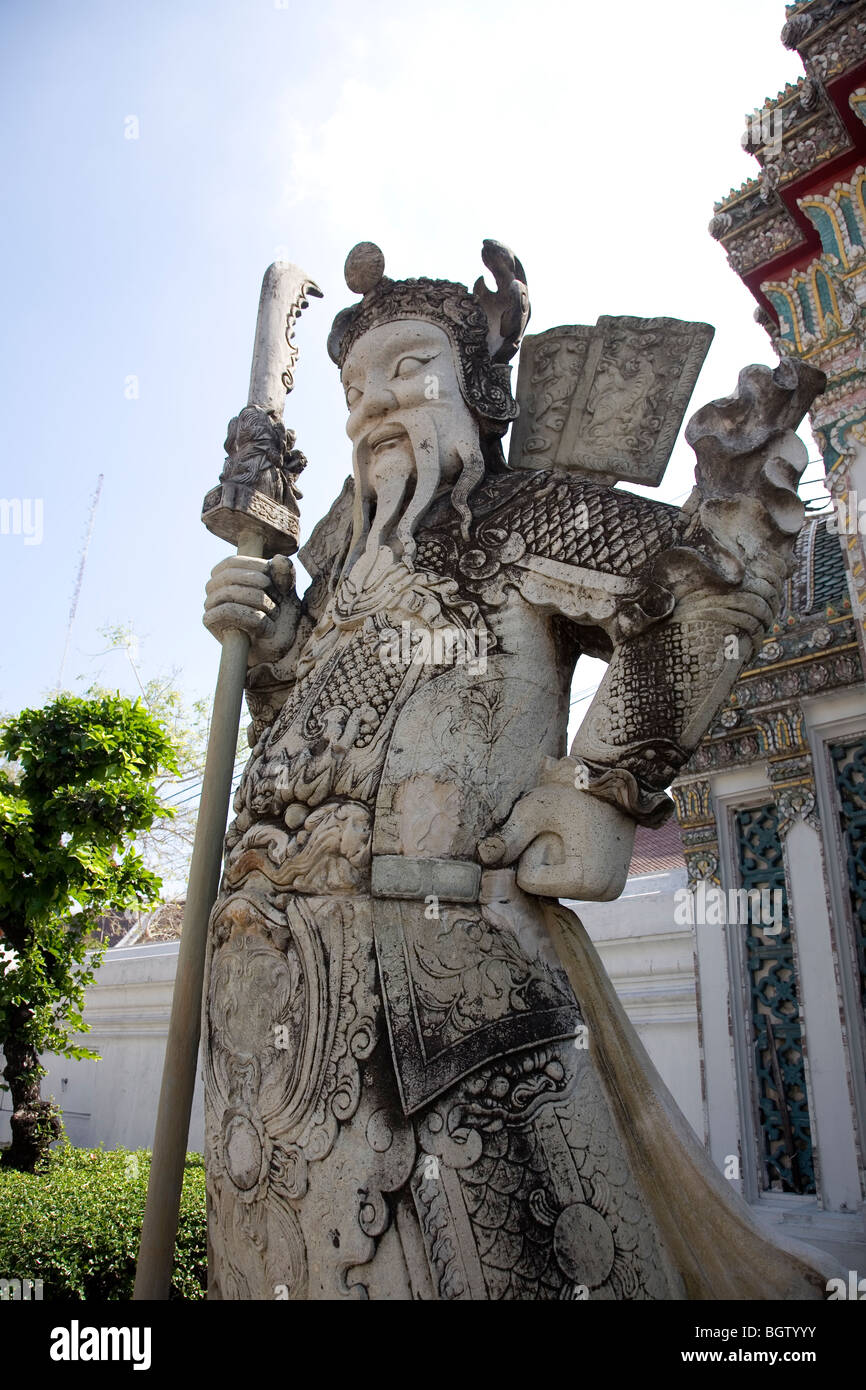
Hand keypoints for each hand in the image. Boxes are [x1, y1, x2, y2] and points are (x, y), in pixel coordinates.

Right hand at [203, 554, 301, 665]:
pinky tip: (267, 628)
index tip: (274, 578)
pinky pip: (229, 611)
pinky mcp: (210, 620)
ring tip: (274, 614)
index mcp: (226, 572)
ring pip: (231, 593)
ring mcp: (209, 603)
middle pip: (231, 576)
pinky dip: (254, 619)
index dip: (255, 566)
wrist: (278, 644)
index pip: (232, 562)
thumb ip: (284, 573)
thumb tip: (279, 559)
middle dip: (260, 587)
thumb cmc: (279, 611)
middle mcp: (213, 586)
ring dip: (261, 603)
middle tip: (278, 600)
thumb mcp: (286, 589)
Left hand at [478, 758, 635, 899]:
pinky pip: (575, 883)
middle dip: (544, 860)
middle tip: (564, 833)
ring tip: (574, 836)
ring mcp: (609, 892)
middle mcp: (601, 893)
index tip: (550, 832)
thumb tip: (484, 858)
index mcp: (583, 880)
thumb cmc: (573, 793)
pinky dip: (571, 865)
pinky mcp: (612, 887)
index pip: (529, 882)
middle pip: (545, 887)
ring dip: (557, 863)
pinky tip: (582, 844)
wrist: (613, 783)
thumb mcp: (535, 811)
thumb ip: (509, 836)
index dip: (530, 853)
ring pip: (559, 886)